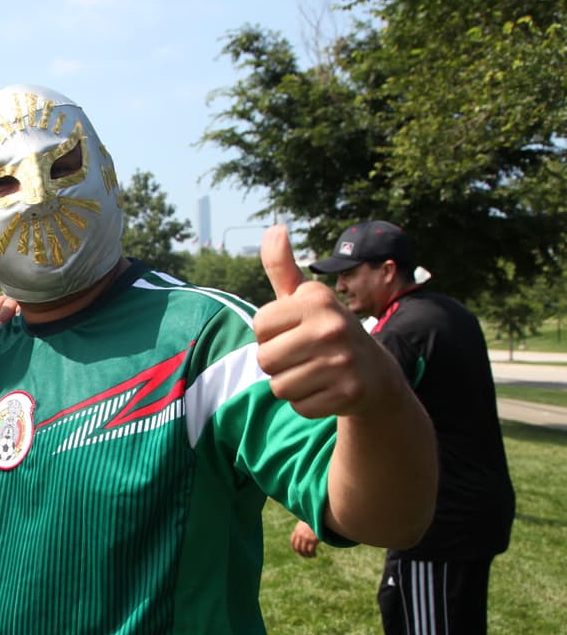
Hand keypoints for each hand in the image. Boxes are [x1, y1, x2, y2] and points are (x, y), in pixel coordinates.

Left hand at [252, 225, 395, 417]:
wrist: (375, 373)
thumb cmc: (326, 331)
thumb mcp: (306, 298)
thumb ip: (283, 268)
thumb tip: (274, 228)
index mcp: (317, 299)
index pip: (259, 326)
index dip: (270, 334)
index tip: (294, 332)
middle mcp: (332, 326)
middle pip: (264, 359)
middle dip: (277, 363)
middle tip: (304, 356)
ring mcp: (343, 361)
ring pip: (279, 386)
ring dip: (291, 385)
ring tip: (315, 372)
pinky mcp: (349, 393)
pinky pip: (299, 406)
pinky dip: (307, 403)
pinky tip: (326, 389)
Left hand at [290, 522, 318, 557]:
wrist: (320, 518)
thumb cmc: (314, 519)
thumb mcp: (305, 522)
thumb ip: (302, 529)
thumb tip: (302, 536)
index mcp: (297, 530)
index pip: (292, 542)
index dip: (295, 548)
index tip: (298, 551)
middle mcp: (300, 534)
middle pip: (297, 548)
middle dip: (301, 553)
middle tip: (306, 556)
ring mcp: (306, 538)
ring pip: (304, 550)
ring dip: (307, 555)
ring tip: (311, 556)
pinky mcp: (313, 540)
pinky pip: (310, 551)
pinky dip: (312, 554)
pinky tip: (315, 555)